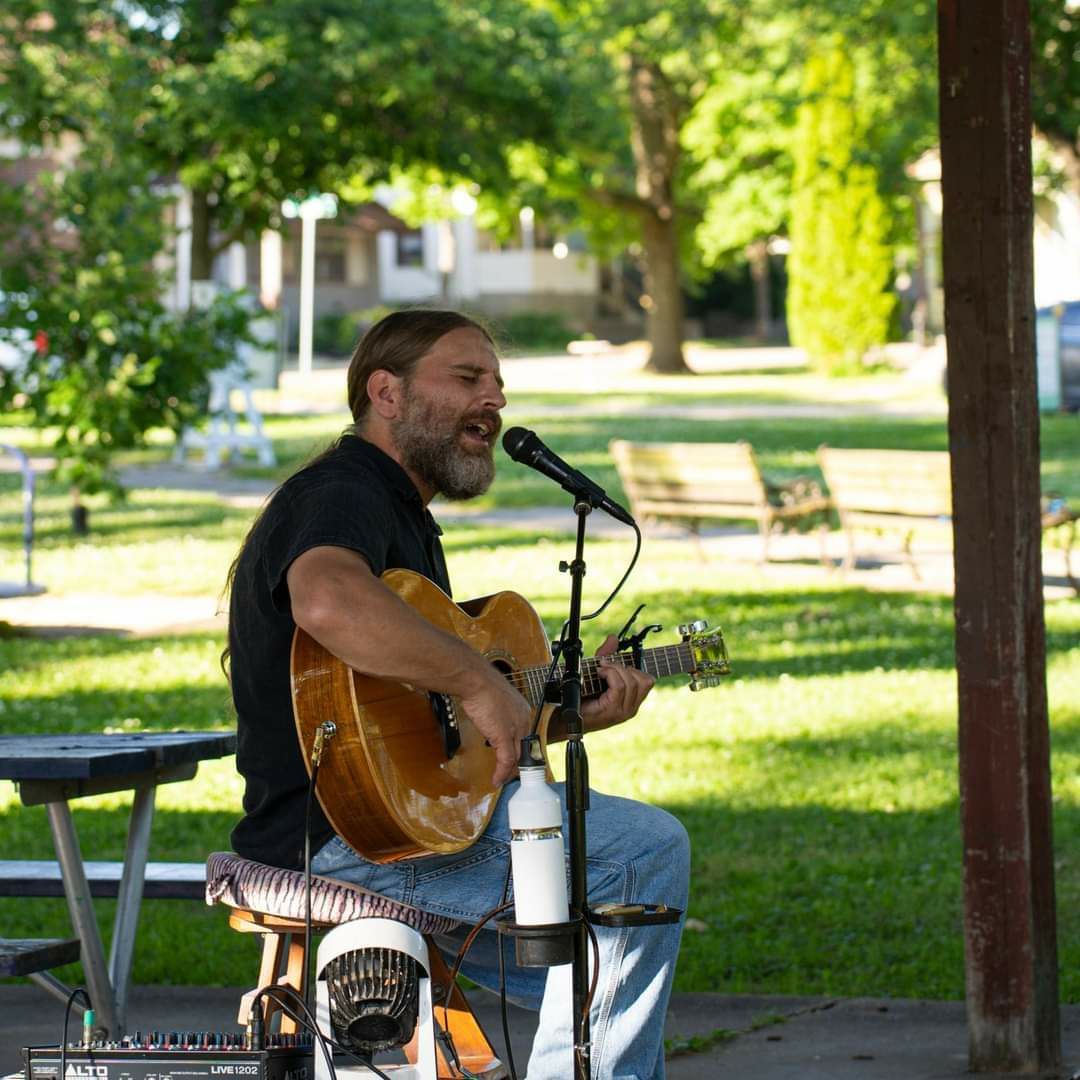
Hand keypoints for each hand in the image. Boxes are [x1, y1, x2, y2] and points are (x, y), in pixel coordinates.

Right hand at [459, 668, 533, 786]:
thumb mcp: (495, 701)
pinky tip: (497, 779)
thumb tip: (492, 723)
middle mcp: (523, 720)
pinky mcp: (503, 736)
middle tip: (509, 775)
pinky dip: (502, 772)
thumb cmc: (481, 686)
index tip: (514, 761)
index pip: (525, 737)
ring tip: (503, 779)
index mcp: (523, 711)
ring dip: (509, 771)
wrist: (476, 681)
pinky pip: (506, 760)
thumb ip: (498, 714)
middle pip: (522, 749)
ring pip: (516, 756)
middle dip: (516, 765)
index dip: (520, 752)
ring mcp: (515, 728)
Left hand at [581, 634, 655, 732]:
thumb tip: (613, 638)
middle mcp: (631, 708)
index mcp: (632, 701)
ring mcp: (623, 712)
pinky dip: (609, 674)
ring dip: (614, 669)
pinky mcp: (613, 711)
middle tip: (605, 665)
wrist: (566, 715)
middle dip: (623, 666)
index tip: (617, 664)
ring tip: (600, 670)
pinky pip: (619, 686)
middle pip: (643, 680)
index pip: (648, 681)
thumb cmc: (582, 695)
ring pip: (631, 682)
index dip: (635, 667)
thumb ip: (607, 655)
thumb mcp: (598, 672)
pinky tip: (599, 674)